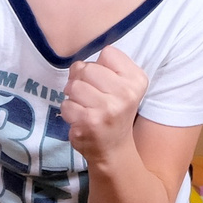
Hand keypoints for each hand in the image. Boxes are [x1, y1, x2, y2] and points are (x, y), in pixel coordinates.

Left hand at [62, 46, 147, 162]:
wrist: (113, 149)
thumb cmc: (113, 111)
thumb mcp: (121, 86)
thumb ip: (103, 67)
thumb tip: (77, 65)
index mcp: (137, 80)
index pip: (108, 53)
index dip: (99, 65)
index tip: (103, 82)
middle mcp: (126, 93)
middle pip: (87, 68)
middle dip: (81, 80)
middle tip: (89, 96)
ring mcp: (108, 108)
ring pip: (73, 86)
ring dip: (73, 97)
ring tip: (85, 107)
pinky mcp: (90, 121)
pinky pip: (66, 104)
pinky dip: (69, 111)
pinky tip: (81, 119)